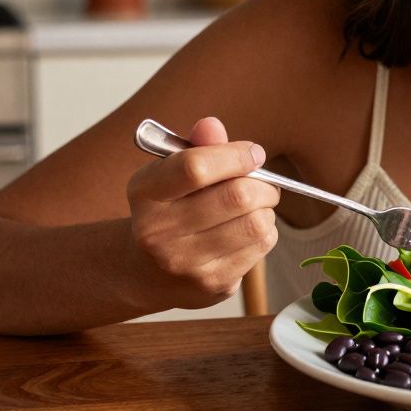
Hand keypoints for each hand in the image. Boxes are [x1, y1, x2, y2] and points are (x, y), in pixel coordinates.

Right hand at [126, 116, 279, 309]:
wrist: (147, 271)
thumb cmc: (171, 209)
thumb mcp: (172, 174)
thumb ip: (196, 148)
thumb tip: (212, 126)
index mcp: (145, 193)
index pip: (194, 168)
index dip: (234, 155)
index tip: (254, 153)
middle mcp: (158, 232)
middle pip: (236, 196)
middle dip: (263, 185)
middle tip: (264, 184)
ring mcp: (184, 263)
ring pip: (255, 223)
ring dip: (266, 210)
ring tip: (255, 208)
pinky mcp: (211, 285)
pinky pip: (260, 247)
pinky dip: (265, 233)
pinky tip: (247, 232)